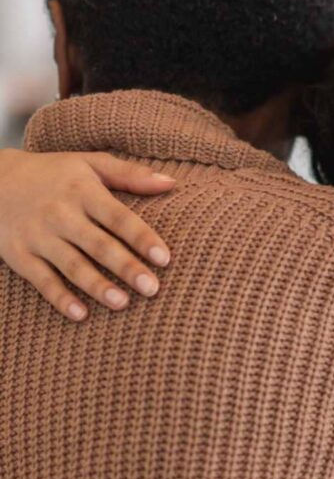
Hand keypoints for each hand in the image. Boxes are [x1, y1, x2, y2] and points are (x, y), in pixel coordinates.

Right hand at [0, 148, 174, 320]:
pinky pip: (41, 279)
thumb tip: (171, 183)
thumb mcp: (89, 164)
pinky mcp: (18, 254)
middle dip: (125, 267)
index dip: (142, 238)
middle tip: (152, 288)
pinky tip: (81, 314)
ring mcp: (37, 235)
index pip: (117, 217)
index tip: (165, 258)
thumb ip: (130, 175)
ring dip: (96, 286)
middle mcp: (60, 213)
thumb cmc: (54, 174)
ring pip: (71, 265)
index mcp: (82, 191)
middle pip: (98, 244)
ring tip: (122, 303)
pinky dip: (59, 297)